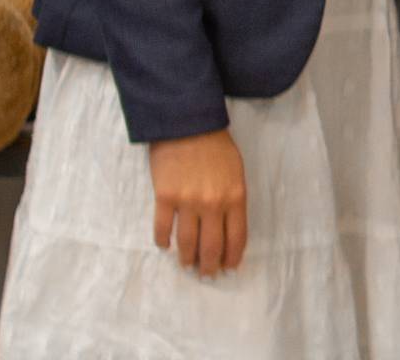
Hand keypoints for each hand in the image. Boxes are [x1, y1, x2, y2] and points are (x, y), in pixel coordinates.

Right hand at [149, 128, 246, 276]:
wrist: (188, 124)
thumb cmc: (216, 147)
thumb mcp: (236, 172)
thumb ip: (233, 199)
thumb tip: (227, 227)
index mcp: (236, 196)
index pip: (237, 237)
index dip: (232, 256)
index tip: (229, 268)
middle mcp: (213, 204)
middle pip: (211, 246)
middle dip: (209, 265)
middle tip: (206, 275)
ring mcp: (188, 202)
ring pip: (187, 242)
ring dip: (187, 258)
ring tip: (187, 265)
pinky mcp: (164, 198)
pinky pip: (163, 228)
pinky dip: (163, 241)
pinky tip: (165, 246)